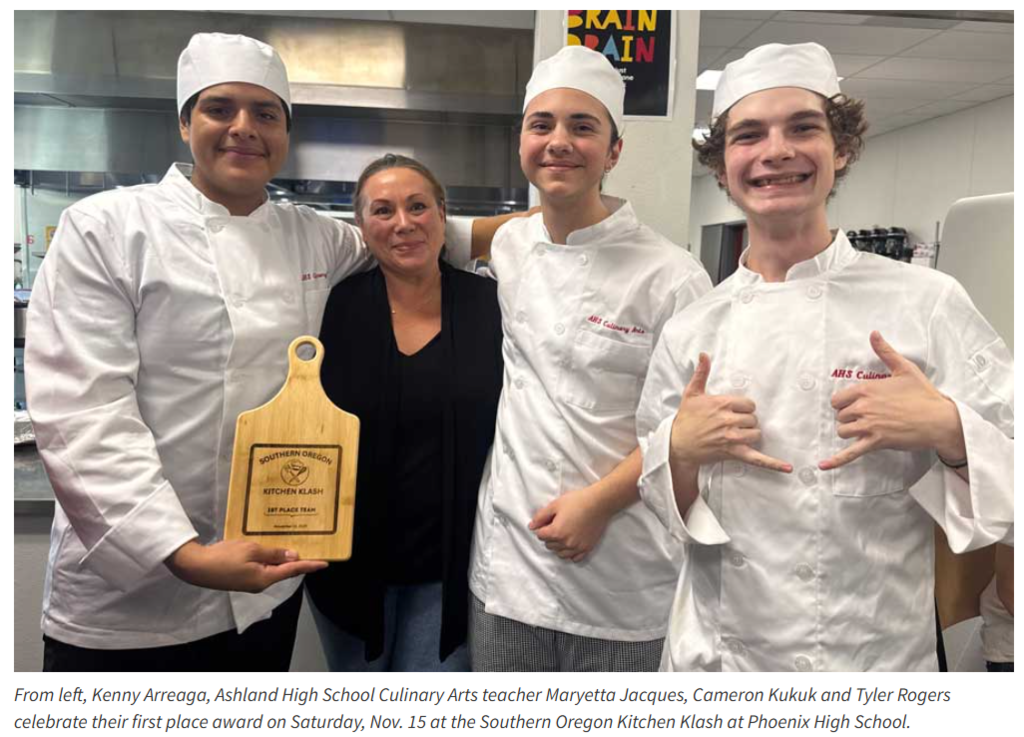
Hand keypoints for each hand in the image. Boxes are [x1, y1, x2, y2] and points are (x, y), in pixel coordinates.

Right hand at [165, 540, 327, 593]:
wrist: (195, 567)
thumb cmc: (224, 557)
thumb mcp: (252, 550)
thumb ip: (274, 554)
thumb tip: (294, 557)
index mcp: (265, 578)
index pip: (293, 570)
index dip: (310, 565)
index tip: (325, 563)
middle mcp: (260, 583)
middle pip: (284, 571)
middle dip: (298, 562)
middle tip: (312, 550)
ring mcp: (250, 582)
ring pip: (273, 570)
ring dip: (283, 560)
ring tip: (294, 547)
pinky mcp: (241, 578)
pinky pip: (262, 568)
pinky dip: (270, 560)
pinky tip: (272, 550)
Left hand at [529, 486, 612, 562]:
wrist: (599, 503)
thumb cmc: (577, 501)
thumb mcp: (555, 505)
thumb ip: (541, 517)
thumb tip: (532, 526)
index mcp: (556, 532)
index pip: (540, 536)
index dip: (541, 527)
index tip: (548, 521)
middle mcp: (566, 543)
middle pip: (549, 545)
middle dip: (549, 537)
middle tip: (556, 525)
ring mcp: (577, 547)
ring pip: (560, 554)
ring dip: (558, 546)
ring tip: (563, 534)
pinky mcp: (587, 548)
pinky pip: (574, 558)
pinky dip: (571, 553)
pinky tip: (571, 544)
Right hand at [669, 353, 791, 472]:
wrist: (677, 444)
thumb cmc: (686, 419)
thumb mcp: (692, 393)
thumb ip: (701, 373)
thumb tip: (704, 355)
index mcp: (722, 404)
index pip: (749, 404)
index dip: (743, 408)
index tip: (733, 412)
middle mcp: (728, 420)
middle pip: (753, 419)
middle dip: (745, 422)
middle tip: (730, 425)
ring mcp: (732, 437)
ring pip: (755, 433)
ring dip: (749, 434)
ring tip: (735, 435)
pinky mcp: (733, 453)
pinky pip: (757, 459)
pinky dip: (773, 463)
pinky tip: (787, 468)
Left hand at [819, 331, 965, 469]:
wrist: (940, 419)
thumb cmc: (923, 394)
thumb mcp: (904, 368)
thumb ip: (885, 352)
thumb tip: (873, 334)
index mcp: (866, 389)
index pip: (838, 399)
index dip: (845, 403)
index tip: (856, 405)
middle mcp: (863, 407)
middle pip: (840, 416)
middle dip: (850, 417)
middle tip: (868, 417)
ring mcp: (868, 425)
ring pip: (843, 431)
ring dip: (850, 431)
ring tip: (866, 429)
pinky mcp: (875, 442)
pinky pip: (850, 453)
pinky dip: (836, 460)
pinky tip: (823, 466)